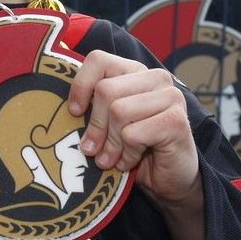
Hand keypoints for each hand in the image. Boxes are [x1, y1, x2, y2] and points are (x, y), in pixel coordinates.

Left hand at [68, 50, 203, 239]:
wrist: (170, 179)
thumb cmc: (135, 148)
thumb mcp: (109, 122)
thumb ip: (93, 107)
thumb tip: (64, 108)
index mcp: (135, 71)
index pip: (98, 60)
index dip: (80, 86)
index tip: (74, 112)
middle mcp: (155, 77)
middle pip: (105, 91)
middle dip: (95, 126)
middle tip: (92, 150)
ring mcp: (170, 96)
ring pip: (119, 112)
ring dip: (110, 144)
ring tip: (111, 159)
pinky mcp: (176, 121)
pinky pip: (133, 134)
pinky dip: (127, 154)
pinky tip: (129, 162)